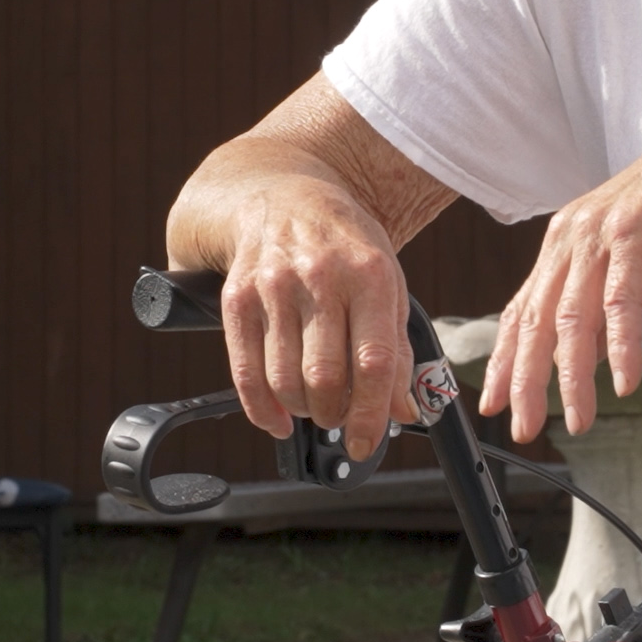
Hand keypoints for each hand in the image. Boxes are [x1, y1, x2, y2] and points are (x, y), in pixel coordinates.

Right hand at [216, 191, 415, 465]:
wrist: (282, 198)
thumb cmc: (345, 248)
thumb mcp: (387, 284)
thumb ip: (397, 350)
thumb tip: (404, 413)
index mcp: (369, 274)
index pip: (373, 361)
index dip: (371, 414)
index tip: (367, 442)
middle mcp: (319, 277)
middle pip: (325, 377)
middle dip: (335, 414)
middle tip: (340, 418)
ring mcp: (273, 286)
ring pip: (285, 380)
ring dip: (303, 411)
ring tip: (315, 407)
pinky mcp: (237, 298)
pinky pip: (244, 371)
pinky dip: (261, 410)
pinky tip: (277, 420)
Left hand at [482, 114, 641, 443]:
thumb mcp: (634, 269)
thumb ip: (603, 311)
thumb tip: (584, 359)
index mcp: (564, 244)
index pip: (522, 311)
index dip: (505, 361)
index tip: (495, 402)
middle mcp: (571, 238)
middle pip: (537, 322)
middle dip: (526, 382)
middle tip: (522, 427)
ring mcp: (601, 236)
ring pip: (573, 318)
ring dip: (572, 377)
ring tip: (577, 420)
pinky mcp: (637, 236)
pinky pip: (621, 302)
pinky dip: (621, 347)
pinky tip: (623, 382)